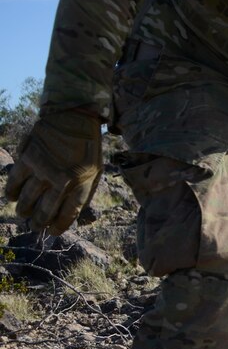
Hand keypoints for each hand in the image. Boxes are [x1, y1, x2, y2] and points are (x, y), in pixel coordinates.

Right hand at [5, 110, 102, 234]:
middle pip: (46, 210)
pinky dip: (12, 193)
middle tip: (35, 226)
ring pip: (28, 200)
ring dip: (24, 210)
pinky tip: (13, 197)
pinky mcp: (27, 158)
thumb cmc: (86, 147)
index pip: (69, 214)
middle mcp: (63, 179)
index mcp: (83, 182)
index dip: (59, 226)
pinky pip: (15, 183)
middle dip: (39, 222)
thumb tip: (69, 215)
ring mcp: (44, 169)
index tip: (52, 231)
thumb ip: (83, 192)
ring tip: (24, 213)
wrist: (74, 117)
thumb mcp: (95, 171)